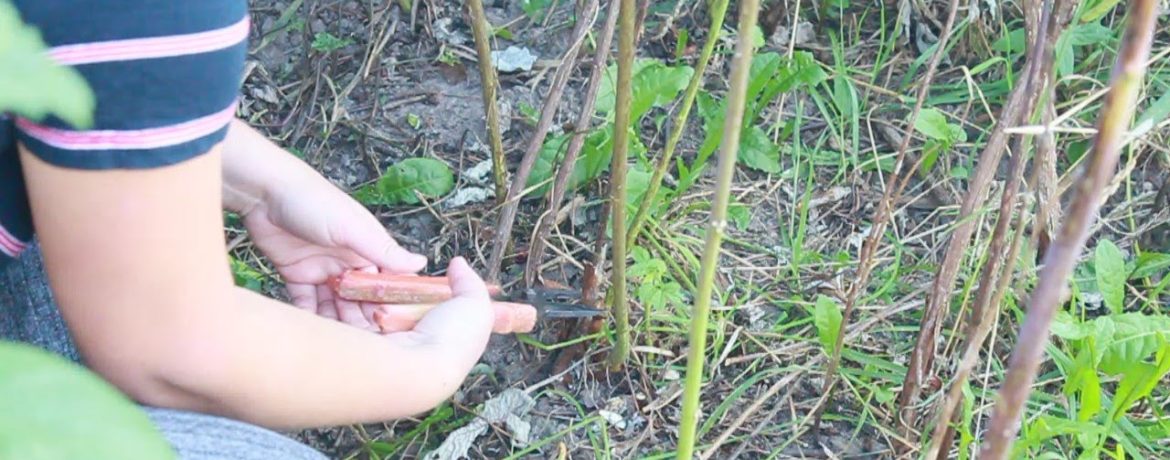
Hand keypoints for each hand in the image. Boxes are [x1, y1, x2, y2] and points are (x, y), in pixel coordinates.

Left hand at [220, 119, 428, 328]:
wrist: (264, 192)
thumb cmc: (315, 202)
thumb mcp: (353, 228)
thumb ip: (384, 251)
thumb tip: (422, 264)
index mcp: (366, 250)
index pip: (383, 284)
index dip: (385, 306)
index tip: (388, 330)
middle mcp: (347, 262)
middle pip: (358, 299)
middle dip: (360, 320)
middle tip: (361, 345)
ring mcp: (321, 269)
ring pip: (333, 305)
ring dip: (335, 322)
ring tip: (337, 343)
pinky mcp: (296, 274)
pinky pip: (306, 302)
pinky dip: (309, 315)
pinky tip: (312, 331)